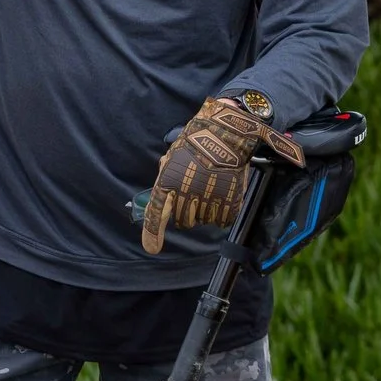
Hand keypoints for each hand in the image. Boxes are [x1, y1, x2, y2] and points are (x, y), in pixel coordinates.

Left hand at [142, 96, 305, 254]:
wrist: (226, 132)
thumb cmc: (197, 142)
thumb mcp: (172, 157)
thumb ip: (165, 179)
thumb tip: (162, 201)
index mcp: (168, 182)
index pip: (156, 214)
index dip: (153, 234)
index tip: (152, 248)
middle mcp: (186, 194)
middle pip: (183, 222)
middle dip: (187, 212)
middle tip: (196, 192)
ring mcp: (208, 200)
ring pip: (203, 221)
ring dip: (206, 210)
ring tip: (212, 187)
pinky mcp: (229, 203)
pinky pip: (222, 219)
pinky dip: (223, 210)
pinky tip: (223, 192)